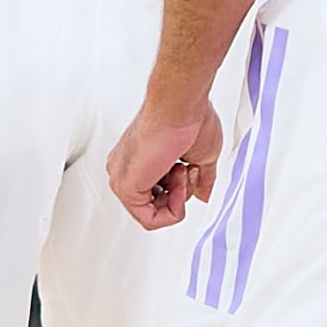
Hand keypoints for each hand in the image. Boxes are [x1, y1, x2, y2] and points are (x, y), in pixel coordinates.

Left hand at [108, 92, 222, 229]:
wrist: (180, 105)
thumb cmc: (188, 118)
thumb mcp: (201, 156)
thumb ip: (200, 180)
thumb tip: (203, 195)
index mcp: (139, 161)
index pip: (157, 195)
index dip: (182, 191)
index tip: (191, 171)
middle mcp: (126, 169)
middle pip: (154, 207)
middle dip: (181, 196)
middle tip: (189, 172)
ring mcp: (123, 178)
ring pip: (151, 215)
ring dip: (179, 200)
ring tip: (183, 171)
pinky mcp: (125, 187)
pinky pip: (149, 220)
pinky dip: (173, 209)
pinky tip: (179, 184)